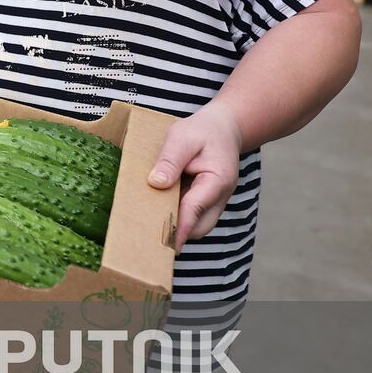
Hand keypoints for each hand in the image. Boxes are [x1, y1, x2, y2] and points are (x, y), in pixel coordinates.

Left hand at [146, 103, 243, 252]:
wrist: (223, 128)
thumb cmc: (203, 132)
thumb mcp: (182, 137)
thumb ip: (170, 160)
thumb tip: (156, 183)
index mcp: (218, 180)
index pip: (196, 208)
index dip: (180, 226)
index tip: (166, 243)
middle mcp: (219, 196)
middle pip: (199, 226)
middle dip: (177, 233)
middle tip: (147, 237)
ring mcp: (214, 202)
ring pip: (197, 225)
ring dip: (177, 226)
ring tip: (148, 227)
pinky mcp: (205, 202)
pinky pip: (192, 216)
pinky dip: (177, 217)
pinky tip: (156, 213)